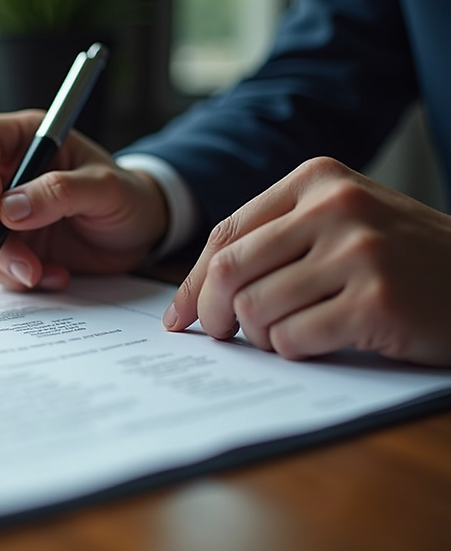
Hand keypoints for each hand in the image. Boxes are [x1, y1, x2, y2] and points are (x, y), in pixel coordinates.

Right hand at [0, 110, 167, 290]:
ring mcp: (1, 206)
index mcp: (27, 137)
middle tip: (27, 263)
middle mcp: (6, 168)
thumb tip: (10, 209)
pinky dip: (11, 276)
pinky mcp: (5, 239)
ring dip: (0, 261)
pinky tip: (50, 275)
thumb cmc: (128, 198)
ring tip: (42, 272)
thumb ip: (61, 192)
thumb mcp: (106, 190)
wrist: (138, 234)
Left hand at [165, 157, 450, 365]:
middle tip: (218, 336)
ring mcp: (359, 252)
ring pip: (256, 310)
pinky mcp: (376, 301)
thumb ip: (275, 241)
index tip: (179, 317)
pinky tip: (323, 342)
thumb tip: (195, 293)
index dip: (193, 282)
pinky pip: (293, 339)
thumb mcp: (342, 224)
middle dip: (211, 314)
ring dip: (262, 337)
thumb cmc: (403, 260)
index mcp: (317, 180)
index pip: (226, 234)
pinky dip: (295, 351)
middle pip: (230, 271)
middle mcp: (335, 207)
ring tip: (293, 334)